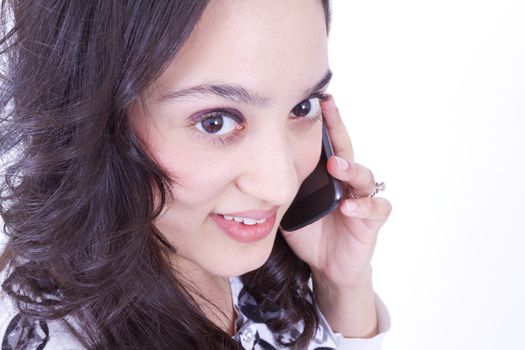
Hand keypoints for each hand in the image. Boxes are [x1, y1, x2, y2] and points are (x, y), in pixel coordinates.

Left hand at [280, 96, 391, 289]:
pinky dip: (364, 207)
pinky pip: (375, 209)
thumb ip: (283, 187)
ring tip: (336, 166)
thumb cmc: (310, 232)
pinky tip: (349, 206)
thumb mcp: (290, 207)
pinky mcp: (371, 222)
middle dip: (338, 129)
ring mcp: (361, 200)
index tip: (315, 100)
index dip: (323, 123)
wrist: (327, 265)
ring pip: (365, 176)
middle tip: (329, 108)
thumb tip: (255, 170)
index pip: (326, 145)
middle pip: (346, 150)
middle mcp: (347, 182)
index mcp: (328, 176)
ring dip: (351, 169)